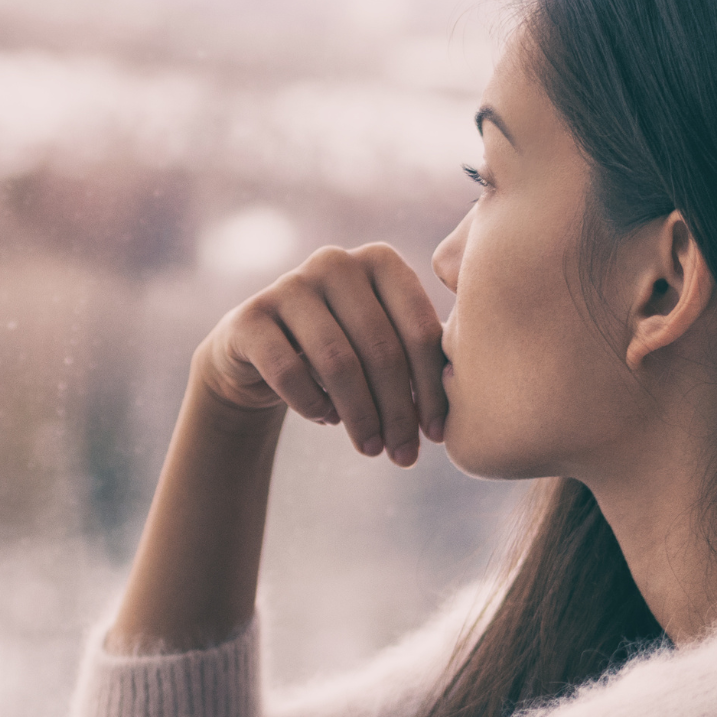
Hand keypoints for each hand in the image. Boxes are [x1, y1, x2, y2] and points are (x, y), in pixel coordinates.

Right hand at [194, 243, 446, 465]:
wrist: (259, 353)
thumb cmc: (342, 351)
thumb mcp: (383, 344)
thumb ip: (420, 357)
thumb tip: (467, 406)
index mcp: (380, 260)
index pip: (418, 329)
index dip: (431, 389)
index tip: (437, 435)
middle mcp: (335, 261)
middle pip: (380, 348)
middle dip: (397, 411)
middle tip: (404, 456)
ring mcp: (288, 285)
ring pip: (337, 362)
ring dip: (360, 416)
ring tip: (371, 449)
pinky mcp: (249, 316)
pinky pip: (289, 371)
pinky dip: (314, 405)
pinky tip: (326, 420)